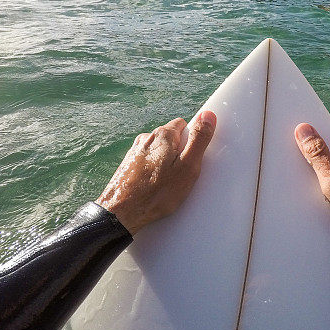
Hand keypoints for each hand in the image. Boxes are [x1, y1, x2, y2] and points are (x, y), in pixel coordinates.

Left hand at [96, 111, 216, 234]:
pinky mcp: (129, 164)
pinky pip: (148, 162)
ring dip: (165, 163)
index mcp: (163, 135)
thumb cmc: (156, 193)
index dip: (191, 142)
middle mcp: (147, 138)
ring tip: (166, 184)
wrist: (121, 213)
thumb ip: (199, 139)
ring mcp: (135, 151)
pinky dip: (153, 171)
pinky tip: (154, 187)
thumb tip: (208, 116)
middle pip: (171, 138)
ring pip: (159, 151)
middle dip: (179, 153)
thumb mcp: (187, 167)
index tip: (191, 159)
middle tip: (181, 175)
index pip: (184, 125)